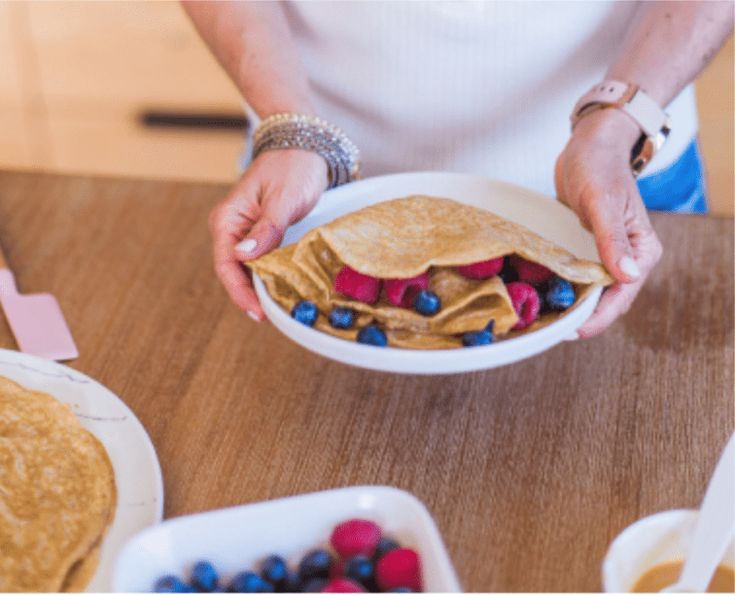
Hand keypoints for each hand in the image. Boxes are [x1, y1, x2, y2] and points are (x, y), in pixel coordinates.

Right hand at [209, 149, 327, 319]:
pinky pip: (260, 261)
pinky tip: (283, 289)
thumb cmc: (293, 167)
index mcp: (228, 219)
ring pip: (247, 269)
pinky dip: (270, 276)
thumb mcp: (284, 198)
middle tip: (273, 317)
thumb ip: (267, 228)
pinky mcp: (260, 234)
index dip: (240, 292)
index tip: (258, 312)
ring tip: (280, 308)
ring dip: (260, 288)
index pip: (226, 264)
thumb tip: (244, 256)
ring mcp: (244, 233)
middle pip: (234, 272)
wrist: (303, 147)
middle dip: (250, 296)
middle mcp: (231, 228)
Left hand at [555, 108, 662, 337]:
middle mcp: (629, 258)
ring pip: (592, 292)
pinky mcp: (589, 249)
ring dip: (572, 306)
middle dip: (582, 318)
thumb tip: (628, 276)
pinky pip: (578, 276)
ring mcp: (608, 255)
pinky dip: (564, 288)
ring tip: (544, 319)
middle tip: (550, 329)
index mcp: (643, 251)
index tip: (572, 330)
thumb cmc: (599, 167)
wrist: (590, 145)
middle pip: (607, 301)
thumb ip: (613, 240)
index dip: (597, 318)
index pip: (621, 296)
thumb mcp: (602, 202)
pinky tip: (543, 295)